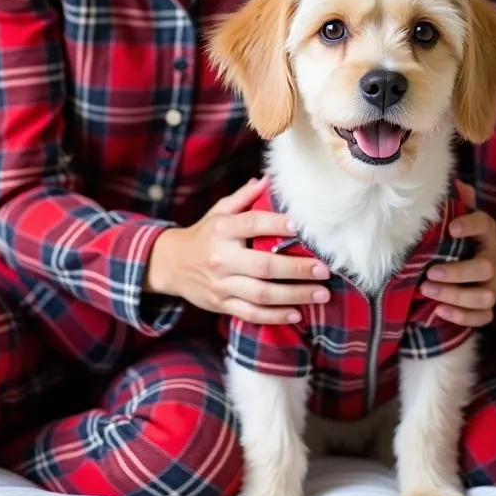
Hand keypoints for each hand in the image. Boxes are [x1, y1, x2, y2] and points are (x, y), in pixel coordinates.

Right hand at [145, 177, 330, 323]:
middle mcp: (222, 258)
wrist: (171, 264)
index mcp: (222, 230)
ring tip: (321, 294)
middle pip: (263, 266)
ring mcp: (221, 284)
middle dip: (296, 269)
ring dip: (294, 296)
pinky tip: (297, 314)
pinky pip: (250, 314)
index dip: (276, 224)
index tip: (301, 226)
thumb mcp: (220, 211)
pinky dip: (275, 317)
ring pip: (261, 295)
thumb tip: (270, 179)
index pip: (253, 224)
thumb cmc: (204, 234)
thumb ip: (245, 197)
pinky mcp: (221, 304)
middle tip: (324, 270)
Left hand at [420, 181, 495, 327]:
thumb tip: (450, 182)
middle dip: (458, 272)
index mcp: (484, 232)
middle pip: (485, 267)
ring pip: (485, 296)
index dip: (470, 225)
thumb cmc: (447, 238)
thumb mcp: (446, 217)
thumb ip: (449, 201)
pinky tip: (439, 310)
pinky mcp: (486, 308)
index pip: (484, 224)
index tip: (450, 228)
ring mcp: (492, 285)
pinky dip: (462, 317)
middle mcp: (493, 259)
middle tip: (431, 272)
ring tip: (427, 290)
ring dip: (456, 295)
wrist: (453, 266)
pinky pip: (482, 317)